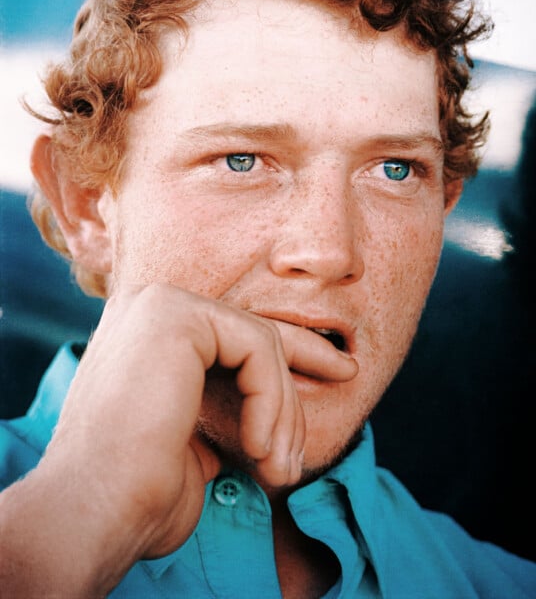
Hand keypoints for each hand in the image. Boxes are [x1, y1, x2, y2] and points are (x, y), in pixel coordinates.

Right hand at [0, 285, 356, 596]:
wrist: (95, 511)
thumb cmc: (139, 490)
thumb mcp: (195, 436)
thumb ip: (225, 405)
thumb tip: (274, 407)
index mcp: (147, 334)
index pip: (233, 333)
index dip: (287, 353)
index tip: (334, 370)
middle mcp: (147, 306)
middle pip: (251, 329)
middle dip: (305, 356)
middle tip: (347, 374)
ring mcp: (157, 304)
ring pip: (261, 342)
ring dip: (283, 410)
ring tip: (279, 468)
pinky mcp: (174, 315)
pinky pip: (257, 348)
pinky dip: (271, 402)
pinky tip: (257, 447)